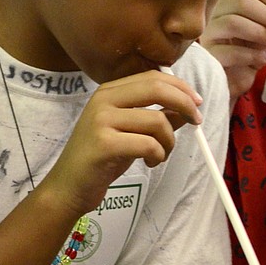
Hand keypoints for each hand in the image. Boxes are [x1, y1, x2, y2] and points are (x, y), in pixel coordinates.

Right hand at [42, 68, 202, 220]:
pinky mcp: (104, 144)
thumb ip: (156, 118)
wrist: (69, 187)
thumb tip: (186, 109)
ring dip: (169, 141)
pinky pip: (148, 144)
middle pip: (156, 89)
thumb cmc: (101, 160)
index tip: (197, 103)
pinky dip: (158, 155)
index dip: (181, 88)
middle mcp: (103, 100)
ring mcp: (101, 121)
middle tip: (196, 122)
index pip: (153, 77)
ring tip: (161, 155)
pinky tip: (150, 163)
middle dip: (184, 104)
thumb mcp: (131, 133)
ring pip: (157, 121)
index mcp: (110, 92)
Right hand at [201, 0, 265, 99]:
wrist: (237, 76)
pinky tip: (263, 58)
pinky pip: (230, 50)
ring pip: (233, 23)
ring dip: (260, 34)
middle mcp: (218, 10)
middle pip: (243, 3)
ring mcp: (210, 32)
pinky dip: (251, 54)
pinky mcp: (209, 54)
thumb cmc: (253, 48)